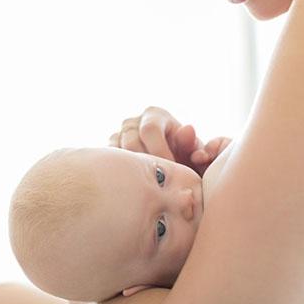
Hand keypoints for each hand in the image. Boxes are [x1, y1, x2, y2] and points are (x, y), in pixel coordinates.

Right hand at [108, 106, 229, 175]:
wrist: (171, 166)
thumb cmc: (185, 157)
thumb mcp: (193, 152)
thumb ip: (195, 145)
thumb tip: (188, 130)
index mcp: (154, 115)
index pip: (149, 130)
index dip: (159, 152)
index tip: (171, 173)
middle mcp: (133, 122)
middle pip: (131, 142)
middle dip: (146, 165)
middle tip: (159, 183)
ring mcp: (118, 135)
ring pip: (117, 154)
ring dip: (133, 172)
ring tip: (150, 187)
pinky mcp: (108, 151)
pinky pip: (109, 163)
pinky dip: (122, 175)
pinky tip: (137, 187)